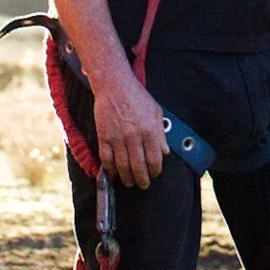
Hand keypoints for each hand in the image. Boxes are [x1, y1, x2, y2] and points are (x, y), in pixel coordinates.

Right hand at [92, 74, 167, 188]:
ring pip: (122, 166)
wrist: (114, 85)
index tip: (154, 174)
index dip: (155, 171)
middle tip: (142, 185)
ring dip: (126, 178)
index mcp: (150, 131)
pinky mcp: (104, 136)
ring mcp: (118, 137)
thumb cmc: (136, 96)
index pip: (154, 160)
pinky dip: (109, 169)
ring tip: (129, 183)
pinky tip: (113, 173)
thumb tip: (165, 152)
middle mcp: (134, 137)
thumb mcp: (156, 111)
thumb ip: (161, 133)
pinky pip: (106, 158)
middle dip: (141, 180)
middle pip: (138, 167)